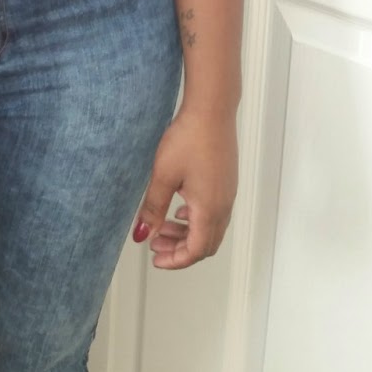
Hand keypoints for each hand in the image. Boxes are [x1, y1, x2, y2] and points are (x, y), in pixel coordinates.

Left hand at [131, 105, 237, 267]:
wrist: (211, 110)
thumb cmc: (189, 139)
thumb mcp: (163, 176)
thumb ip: (153, 209)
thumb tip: (143, 235)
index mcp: (209, 209)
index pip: (196, 250)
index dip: (176, 261)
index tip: (156, 260)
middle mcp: (224, 206)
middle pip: (206, 244)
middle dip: (180, 251)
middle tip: (155, 246)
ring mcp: (228, 194)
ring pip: (210, 229)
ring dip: (187, 234)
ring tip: (162, 228)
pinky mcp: (226, 182)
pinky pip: (214, 213)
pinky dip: (196, 220)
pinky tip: (179, 209)